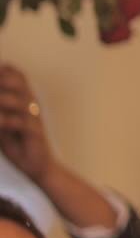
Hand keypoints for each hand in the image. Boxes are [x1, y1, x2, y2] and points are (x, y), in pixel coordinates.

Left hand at [0, 65, 52, 187]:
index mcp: (24, 98)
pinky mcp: (36, 133)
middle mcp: (31, 104)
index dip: (4, 71)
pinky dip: (7, 121)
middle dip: (2, 81)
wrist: (38, 166)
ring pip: (20, 100)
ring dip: (2, 100)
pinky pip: (22, 123)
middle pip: (19, 82)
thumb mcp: (2, 124)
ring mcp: (34, 118)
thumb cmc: (17, 144)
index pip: (17, 75)